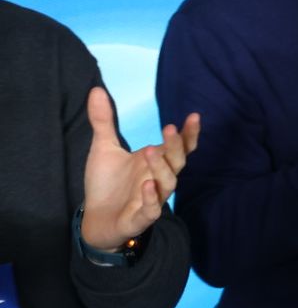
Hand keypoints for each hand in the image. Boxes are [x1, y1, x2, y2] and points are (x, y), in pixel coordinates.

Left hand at [79, 86, 200, 250]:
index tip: (194, 116)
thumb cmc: (106, 183)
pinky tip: (146, 185)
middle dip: (176, 146)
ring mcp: (152, 198)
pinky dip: (151, 198)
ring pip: (168, 184)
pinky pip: (152, 210)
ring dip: (162, 168)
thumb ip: (103, 121)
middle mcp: (158, 178)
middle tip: (169, 128)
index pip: (180, 147)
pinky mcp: (141, 217)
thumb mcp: (103, 148)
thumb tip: (96, 89)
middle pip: (177, 162)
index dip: (189, 134)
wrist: (95, 218)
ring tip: (150, 151)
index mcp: (155, 162)